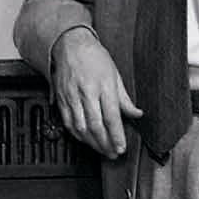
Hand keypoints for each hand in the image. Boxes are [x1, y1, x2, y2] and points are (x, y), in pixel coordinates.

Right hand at [51, 28, 141, 158]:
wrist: (69, 44)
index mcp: (104, 86)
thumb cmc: (93, 56)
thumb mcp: (115, 74)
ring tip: (101, 150)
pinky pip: (68, 122)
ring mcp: (72, 97)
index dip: (116, 135)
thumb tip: (136, 114)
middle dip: (105, 144)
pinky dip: (77, 135)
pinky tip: (85, 140)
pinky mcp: (62, 99)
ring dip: (92, 143)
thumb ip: (125, 98)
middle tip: (113, 154)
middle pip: (96, 126)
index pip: (112, 117)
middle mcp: (87, 93)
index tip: (121, 147)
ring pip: (81, 127)